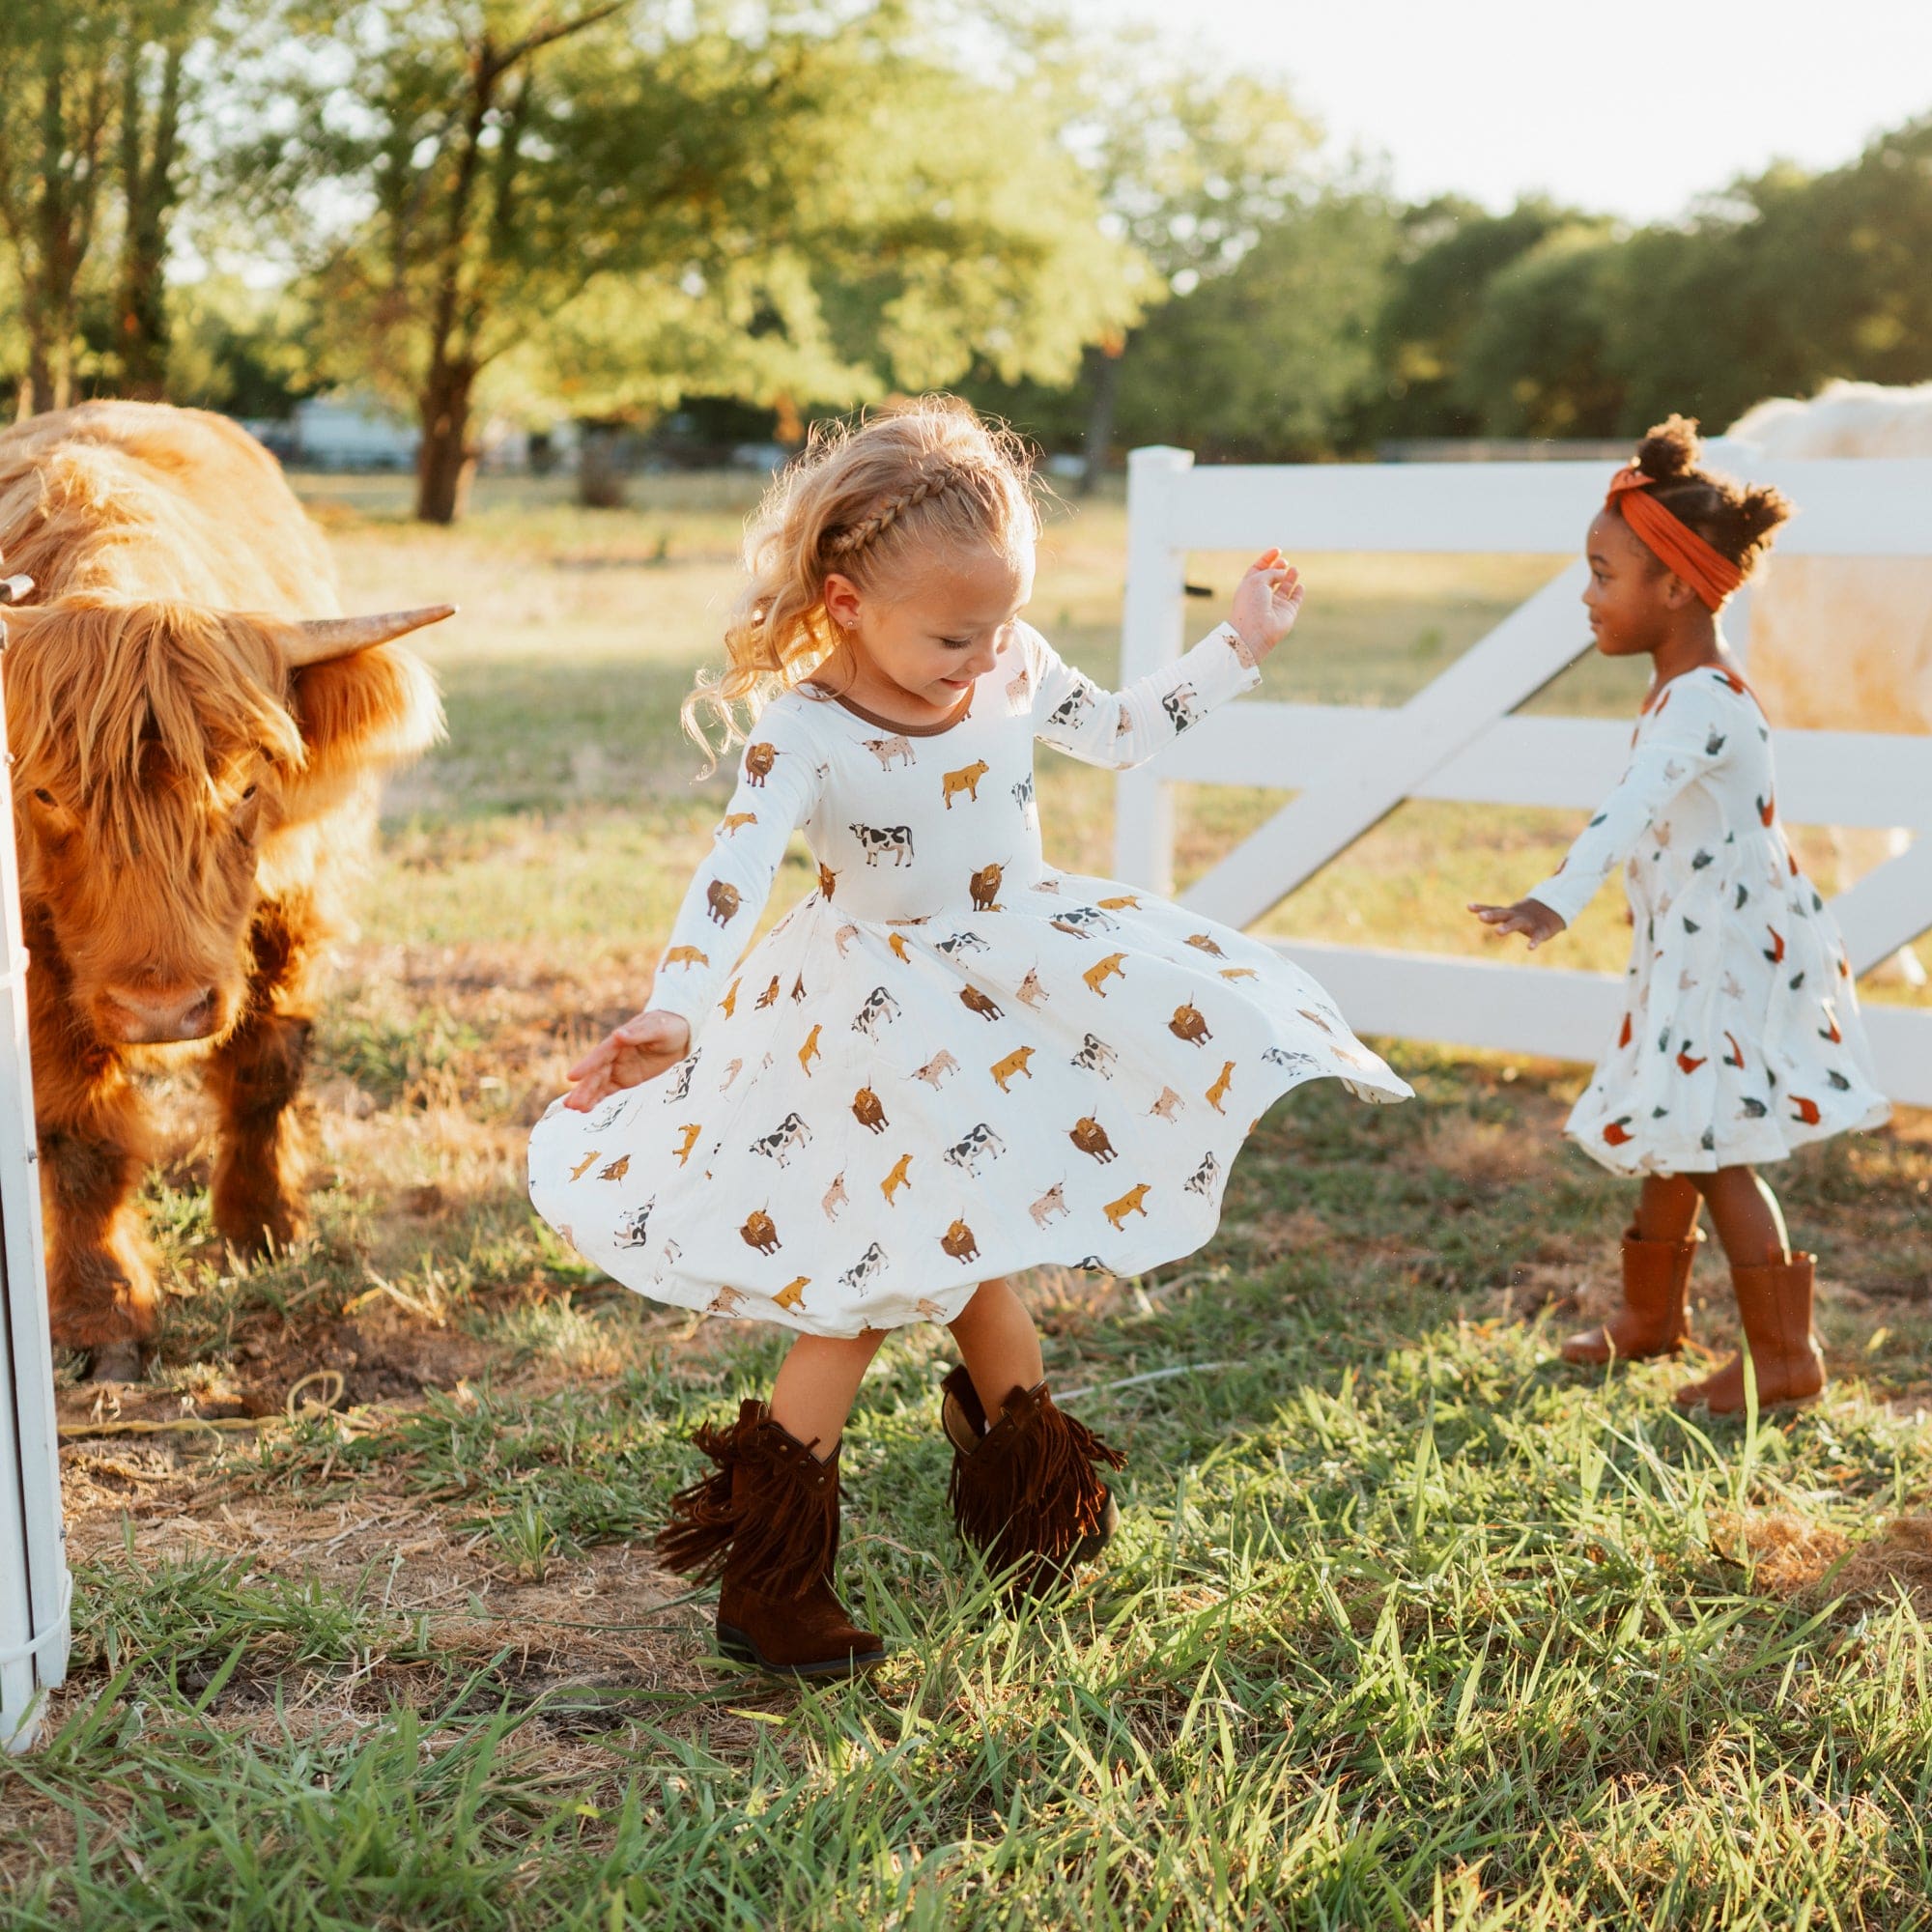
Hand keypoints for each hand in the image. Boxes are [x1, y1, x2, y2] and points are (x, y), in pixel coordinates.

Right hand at [562, 1010, 692, 1109]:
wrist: (680, 1034)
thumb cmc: (668, 1027)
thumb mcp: (658, 1028)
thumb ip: (638, 1034)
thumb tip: (618, 1034)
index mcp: (619, 1041)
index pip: (600, 1054)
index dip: (587, 1065)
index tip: (572, 1077)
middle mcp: (614, 1055)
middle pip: (596, 1073)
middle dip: (584, 1088)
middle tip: (570, 1104)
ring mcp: (618, 1067)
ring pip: (599, 1083)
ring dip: (586, 1095)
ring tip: (572, 1108)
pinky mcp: (625, 1078)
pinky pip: (608, 1090)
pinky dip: (597, 1098)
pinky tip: (585, 1109)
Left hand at [1227, 548, 1303, 664]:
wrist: (1255, 630)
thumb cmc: (1251, 604)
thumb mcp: (1257, 580)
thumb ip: (1272, 572)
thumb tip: (1284, 574)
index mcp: (1249, 587)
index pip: (1258, 569)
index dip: (1267, 559)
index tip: (1277, 550)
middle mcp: (1261, 596)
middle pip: (1271, 578)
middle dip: (1278, 568)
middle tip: (1284, 561)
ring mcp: (1275, 605)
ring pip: (1284, 588)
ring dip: (1289, 577)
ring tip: (1294, 569)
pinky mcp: (1287, 613)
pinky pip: (1295, 600)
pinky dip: (1298, 592)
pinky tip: (1300, 586)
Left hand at [1468, 897, 1566, 950]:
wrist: (1554, 910)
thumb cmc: (1526, 914)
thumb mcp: (1509, 913)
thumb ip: (1492, 912)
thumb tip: (1468, 906)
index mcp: (1509, 913)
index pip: (1494, 909)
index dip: (1482, 908)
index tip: (1469, 907)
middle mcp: (1517, 916)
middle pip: (1503, 914)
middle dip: (1492, 916)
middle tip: (1481, 918)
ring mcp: (1530, 922)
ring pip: (1517, 924)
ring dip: (1508, 927)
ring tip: (1498, 932)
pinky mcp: (1543, 930)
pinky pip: (1538, 936)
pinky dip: (1534, 942)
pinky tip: (1530, 948)